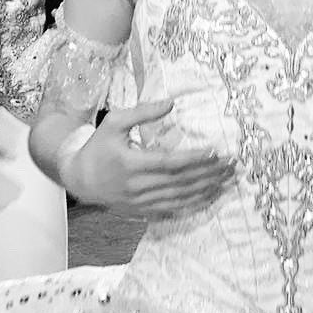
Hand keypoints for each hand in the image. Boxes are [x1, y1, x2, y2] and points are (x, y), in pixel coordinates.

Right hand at [63, 99, 235, 216]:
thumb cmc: (98, 147)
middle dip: (209, 173)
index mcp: (130, 163)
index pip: (170, 162)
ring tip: (227, 180)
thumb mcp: (114, 122)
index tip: (215, 152)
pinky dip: (194, 204)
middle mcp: (137, 186)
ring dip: (207, 189)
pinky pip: (174, 210)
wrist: (80, 179)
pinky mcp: (143, 210)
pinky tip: (210, 197)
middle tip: (231, 165)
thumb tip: (171, 102)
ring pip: (180, 197)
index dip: (194, 159)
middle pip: (181, 181)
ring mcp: (141, 201)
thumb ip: (142, 112)